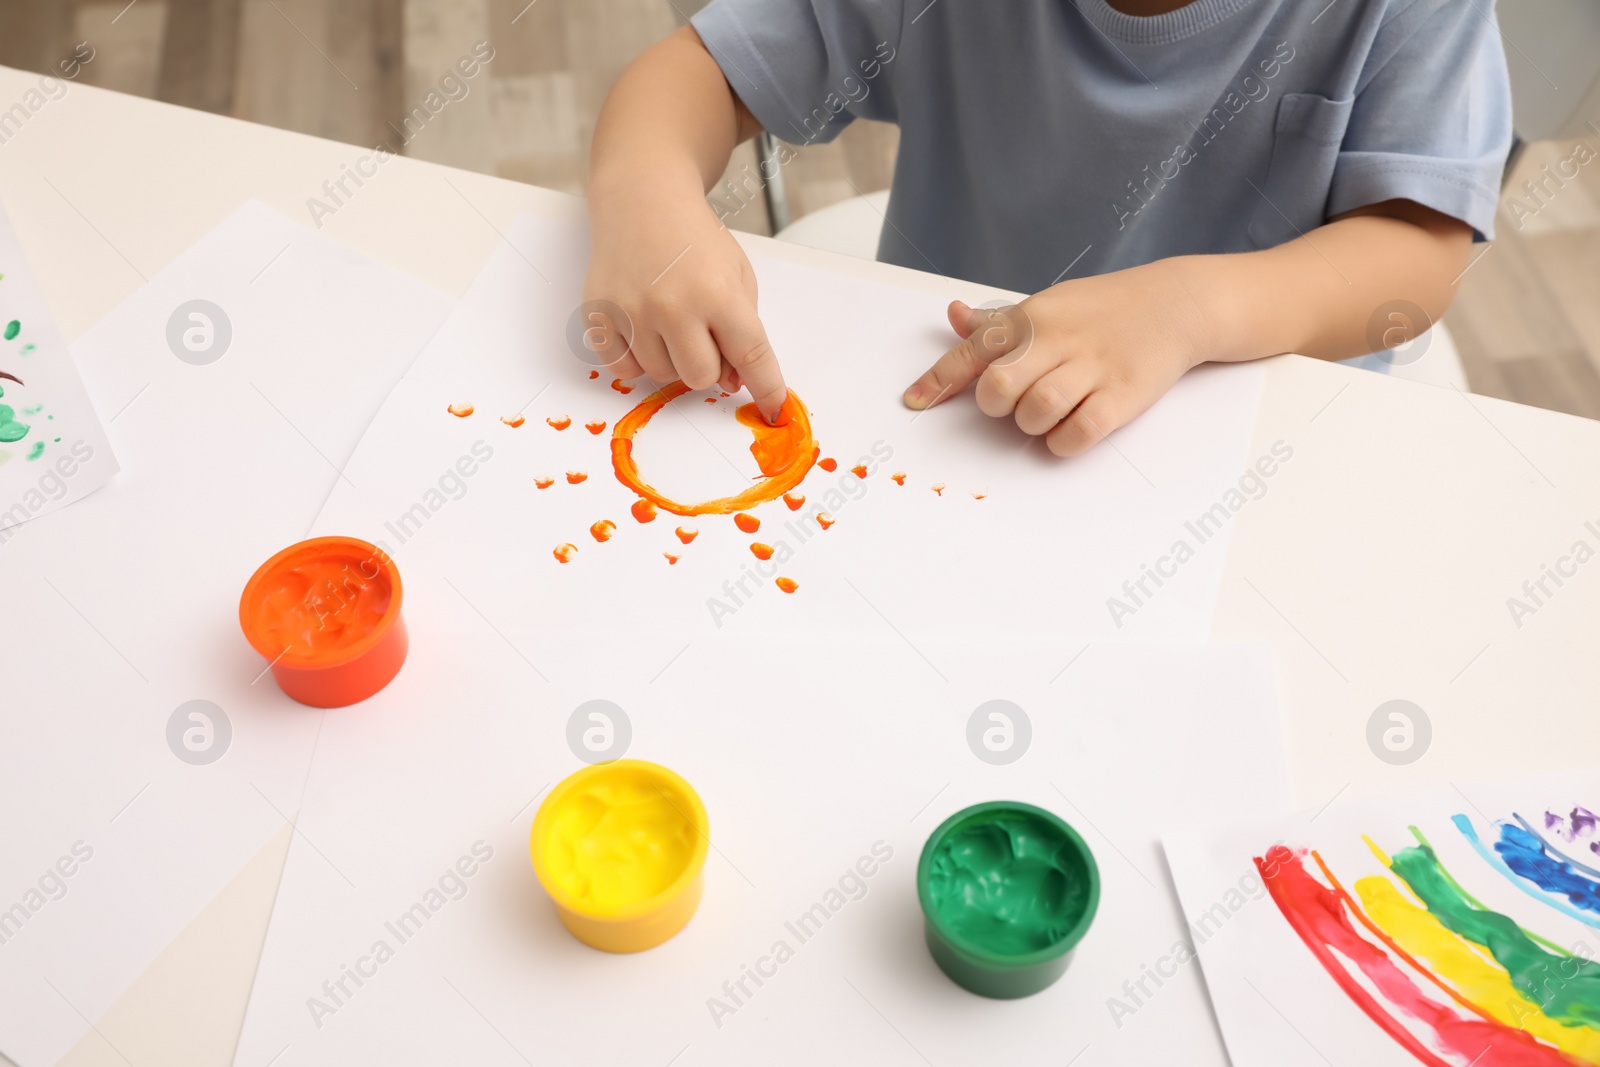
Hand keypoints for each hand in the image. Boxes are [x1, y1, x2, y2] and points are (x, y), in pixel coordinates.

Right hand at [582, 189, 787, 421]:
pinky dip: (636, 358)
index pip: (751, 355)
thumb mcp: (737, 274)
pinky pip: (624, 369)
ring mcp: (631, 311)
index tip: (774, 408)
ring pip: (661, 377)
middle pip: (699, 378)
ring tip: (669, 318)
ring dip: (671, 358)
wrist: (642, 200)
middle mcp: (672, 305)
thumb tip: (730, 383)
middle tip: (701, 333)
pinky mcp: (599, 315)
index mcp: (717, 292)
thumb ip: (742, 329)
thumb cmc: (694, 240)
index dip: (767, 387)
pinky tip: (643, 325)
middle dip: (707, 364)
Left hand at [902, 260, 1212, 455]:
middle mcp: (1058, 340)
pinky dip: (1064, 441)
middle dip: (997, 406)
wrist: (1176, 303)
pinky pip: (1078, 433)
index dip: (938, 381)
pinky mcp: (1123, 395)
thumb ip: (999, 322)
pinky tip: (1070, 428)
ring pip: (1035, 412)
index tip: (914, 403)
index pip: (973, 352)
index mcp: (1033, 317)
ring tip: (1049, 412)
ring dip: (1032, 424)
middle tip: (1015, 401)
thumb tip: (953, 317)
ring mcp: (1092, 368)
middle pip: (998, 389)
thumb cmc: (1102, 309)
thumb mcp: (1049, 304)